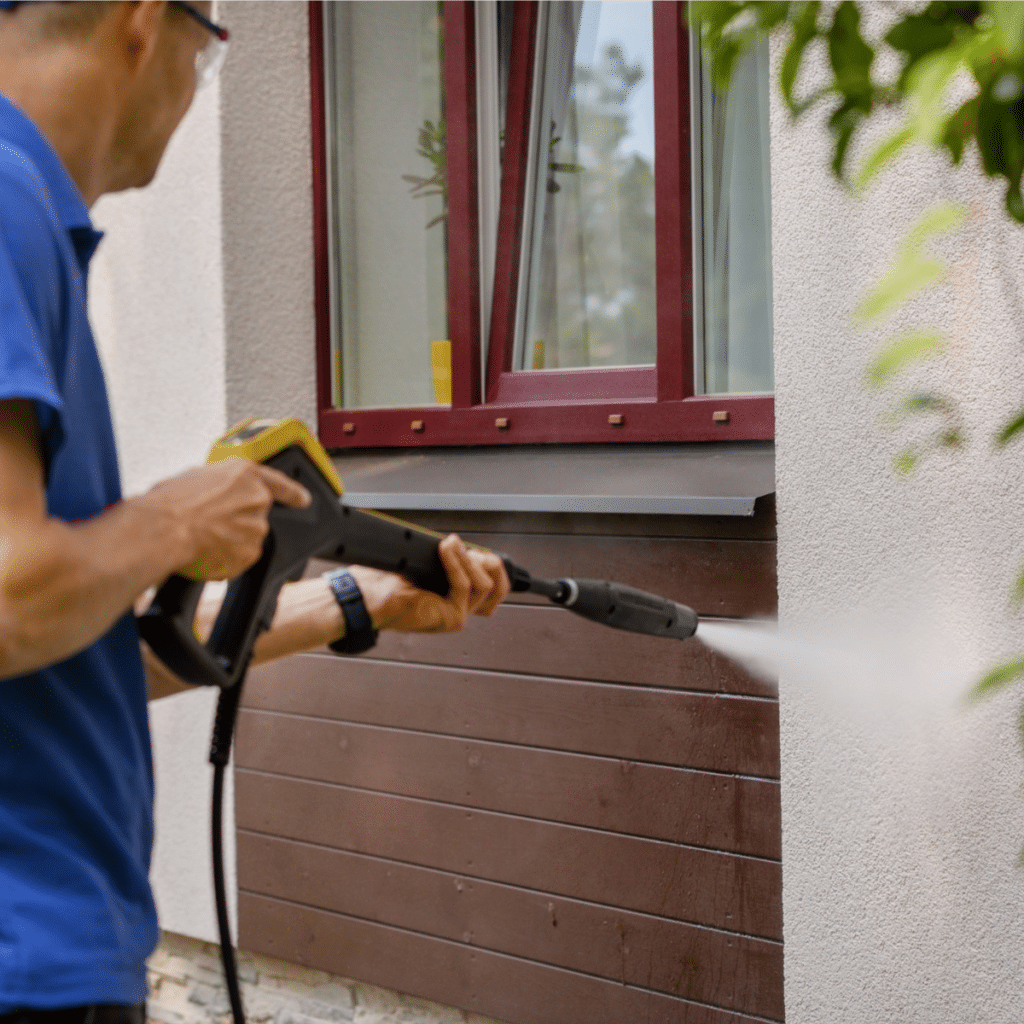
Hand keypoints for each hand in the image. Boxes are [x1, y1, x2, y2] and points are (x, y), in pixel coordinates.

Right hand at [141, 459, 310, 580]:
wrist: (164, 530)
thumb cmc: (171, 502)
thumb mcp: (197, 477)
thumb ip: (220, 486)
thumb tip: (218, 496)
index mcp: (246, 476)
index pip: (281, 484)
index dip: (293, 493)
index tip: (303, 499)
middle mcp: (258, 501)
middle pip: (254, 517)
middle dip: (234, 523)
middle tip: (206, 523)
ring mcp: (256, 530)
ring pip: (245, 539)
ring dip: (228, 542)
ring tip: (199, 537)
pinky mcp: (249, 555)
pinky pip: (237, 560)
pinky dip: (222, 560)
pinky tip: (202, 552)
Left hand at [348, 534, 510, 633]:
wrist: (368, 596)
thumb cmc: (387, 581)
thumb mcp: (426, 564)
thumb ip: (451, 559)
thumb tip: (466, 544)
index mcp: (455, 598)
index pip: (495, 585)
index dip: (492, 564)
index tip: (481, 549)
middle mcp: (460, 609)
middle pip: (498, 586)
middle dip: (488, 561)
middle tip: (467, 548)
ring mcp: (457, 616)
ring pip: (484, 584)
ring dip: (467, 558)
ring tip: (450, 545)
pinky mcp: (452, 619)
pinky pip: (464, 586)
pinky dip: (456, 563)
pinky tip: (446, 550)